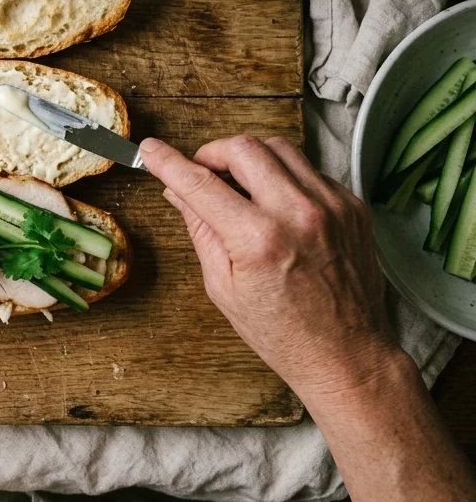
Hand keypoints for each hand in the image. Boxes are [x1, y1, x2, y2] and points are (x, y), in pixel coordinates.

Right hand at [140, 135, 402, 406]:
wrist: (346, 354)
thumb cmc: (281, 331)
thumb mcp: (223, 286)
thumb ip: (200, 229)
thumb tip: (177, 191)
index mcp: (259, 240)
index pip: (201, 184)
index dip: (168, 162)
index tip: (150, 150)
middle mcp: (298, 213)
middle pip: (243, 148)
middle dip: (212, 153)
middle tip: (202, 173)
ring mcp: (332, 206)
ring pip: (279, 148)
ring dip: (250, 158)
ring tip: (240, 186)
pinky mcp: (352, 206)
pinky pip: (308, 170)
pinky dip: (284, 178)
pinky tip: (276, 206)